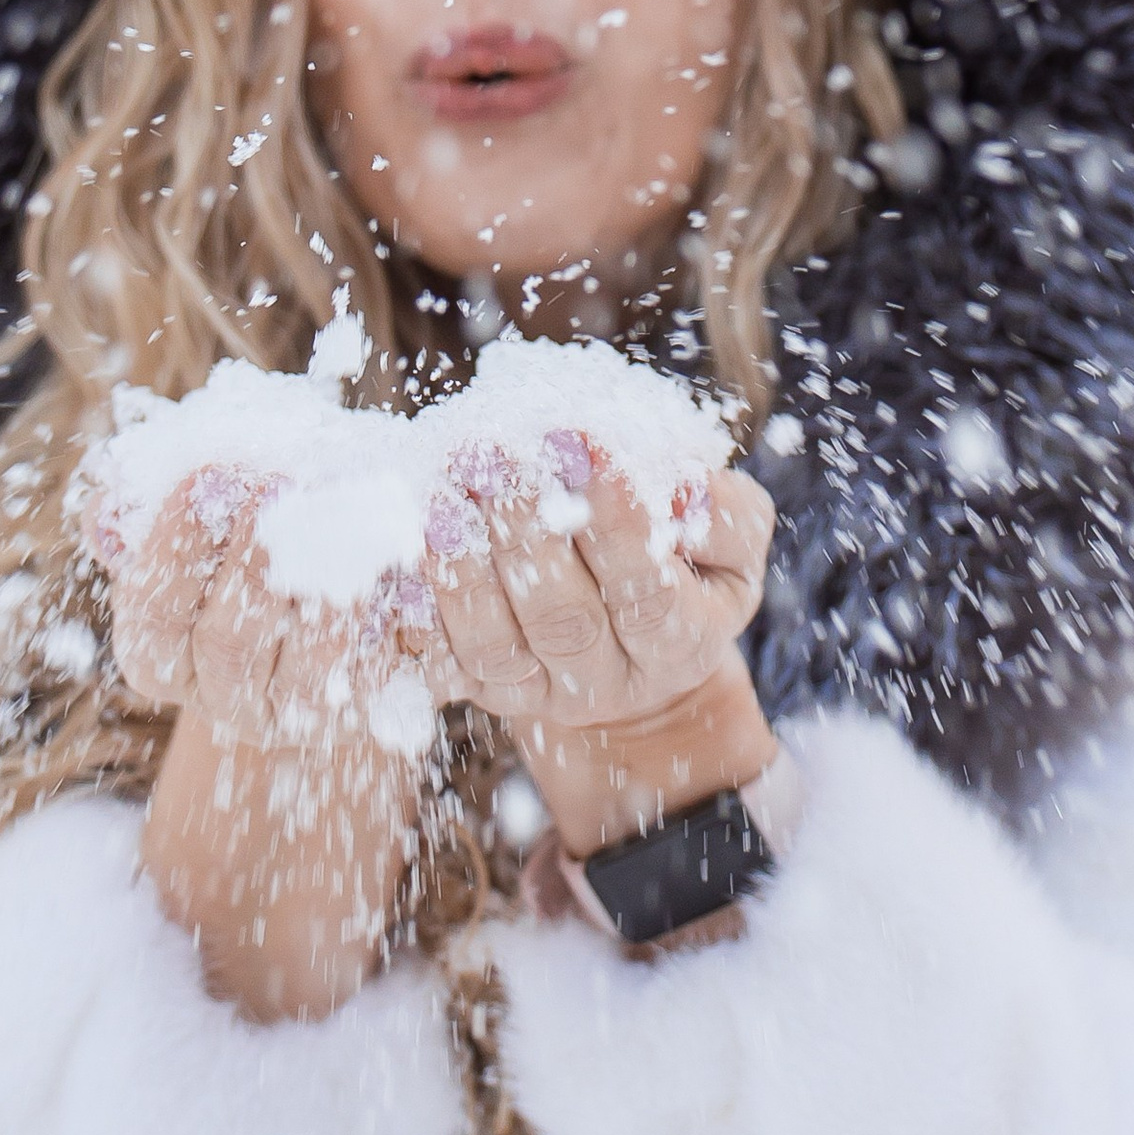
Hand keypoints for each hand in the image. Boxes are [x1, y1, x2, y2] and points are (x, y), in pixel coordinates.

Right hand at [102, 467, 432, 754]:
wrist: (342, 586)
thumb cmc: (254, 536)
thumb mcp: (200, 520)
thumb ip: (146, 512)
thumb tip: (105, 512)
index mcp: (164, 658)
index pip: (153, 613)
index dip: (174, 545)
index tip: (205, 474)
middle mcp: (224, 700)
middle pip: (226, 644)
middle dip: (251, 560)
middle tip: (278, 487)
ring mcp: (296, 717)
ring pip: (307, 670)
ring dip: (322, 591)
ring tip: (338, 523)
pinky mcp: (366, 715)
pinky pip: (374, 675)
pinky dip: (385, 616)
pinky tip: (389, 558)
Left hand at [418, 435, 773, 737]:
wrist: (637, 653)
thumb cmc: (686, 566)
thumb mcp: (728, 540)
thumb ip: (721, 515)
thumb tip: (683, 489)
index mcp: (682, 643)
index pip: (648, 592)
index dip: (614, 522)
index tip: (576, 441)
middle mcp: (610, 680)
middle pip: (564, 620)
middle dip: (524, 533)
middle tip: (489, 453)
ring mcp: (542, 693)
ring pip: (495, 647)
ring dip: (463, 569)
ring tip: (443, 494)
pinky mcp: (486, 692)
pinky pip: (442, 667)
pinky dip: (419, 616)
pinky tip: (406, 556)